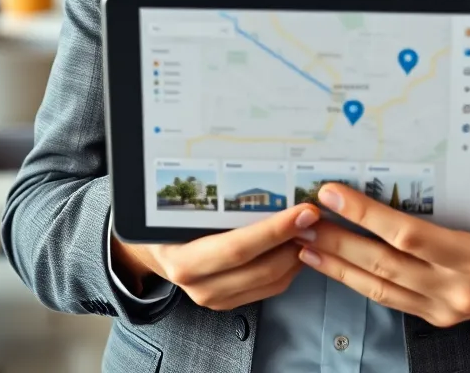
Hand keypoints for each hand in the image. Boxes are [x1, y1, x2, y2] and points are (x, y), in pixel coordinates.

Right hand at [111, 203, 320, 309]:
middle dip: (294, 241)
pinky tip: (296, 243)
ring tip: (311, 228)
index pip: (237, 247)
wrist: (153, 247)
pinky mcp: (228, 303)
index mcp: (182, 256)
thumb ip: (216, 196)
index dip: (275, 230)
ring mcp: (213, 297)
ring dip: (296, 255)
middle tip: (316, 217)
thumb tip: (261, 166)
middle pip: (260, 267)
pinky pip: (269, 289)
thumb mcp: (183, 205)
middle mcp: (197, 283)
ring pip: (270, 281)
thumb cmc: (171, 219)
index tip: (303, 211)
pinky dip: (289, 267)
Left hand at [295, 140, 469, 326]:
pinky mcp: (433, 313)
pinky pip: (386, 299)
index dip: (370, 216)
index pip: (412, 236)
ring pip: (379, 287)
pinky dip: (353, 281)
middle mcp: (456, 288)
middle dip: (340, 239)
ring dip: (337, 264)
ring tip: (302, 240)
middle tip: (303, 216)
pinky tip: (329, 264)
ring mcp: (442, 306)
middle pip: (384, 264)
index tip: (335, 194)